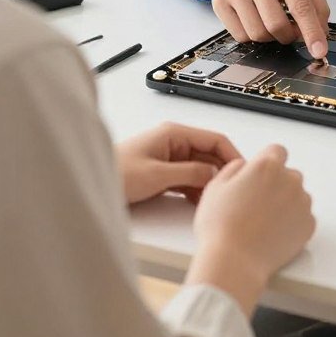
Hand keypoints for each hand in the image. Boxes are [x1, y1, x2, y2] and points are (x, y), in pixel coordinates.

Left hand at [116, 122, 242, 204]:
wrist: (92, 183)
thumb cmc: (118, 173)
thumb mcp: (157, 175)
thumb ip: (189, 173)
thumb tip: (214, 174)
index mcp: (174, 134)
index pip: (214, 139)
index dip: (231, 154)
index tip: (243, 171)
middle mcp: (174, 142)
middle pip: (208, 154)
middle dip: (221, 171)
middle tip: (232, 190)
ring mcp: (169, 157)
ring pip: (199, 168)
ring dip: (208, 182)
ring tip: (217, 199)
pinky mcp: (163, 172)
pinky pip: (188, 178)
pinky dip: (196, 189)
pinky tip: (201, 202)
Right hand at [188, 144, 315, 315]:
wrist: (234, 263)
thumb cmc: (221, 227)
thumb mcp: (216, 187)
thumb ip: (234, 168)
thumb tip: (244, 167)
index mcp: (267, 166)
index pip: (277, 151)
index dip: (266, 163)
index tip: (259, 177)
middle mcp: (290, 180)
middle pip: (288, 174)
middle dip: (276, 184)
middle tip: (256, 204)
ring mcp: (302, 203)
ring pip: (297, 195)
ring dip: (285, 203)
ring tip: (262, 223)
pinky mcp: (308, 225)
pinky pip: (303, 217)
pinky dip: (292, 223)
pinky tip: (272, 234)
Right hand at [202, 0, 330, 58]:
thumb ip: (317, 3)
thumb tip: (321, 34)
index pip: (301, 6)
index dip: (312, 32)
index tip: (320, 51)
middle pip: (277, 26)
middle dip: (290, 36)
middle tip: (293, 30)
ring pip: (258, 35)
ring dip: (271, 37)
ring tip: (272, 20)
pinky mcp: (219, 2)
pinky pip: (240, 37)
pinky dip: (253, 36)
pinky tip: (255, 19)